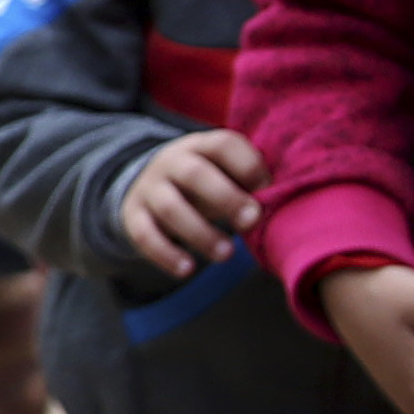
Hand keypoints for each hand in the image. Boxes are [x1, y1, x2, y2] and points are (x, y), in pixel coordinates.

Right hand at [119, 129, 265, 278]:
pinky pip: (145, 235)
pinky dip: (166, 253)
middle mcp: (171, 162)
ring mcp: (149, 189)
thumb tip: (279, 204)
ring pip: (170, 208)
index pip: (223, 145)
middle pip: (194, 174)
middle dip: (225, 197)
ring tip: (227, 254)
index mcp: (201, 146)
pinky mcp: (133, 216)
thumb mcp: (222, 171)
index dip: (248, 165)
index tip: (268, 189)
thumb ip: (247, 182)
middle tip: (252, 221)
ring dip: (200, 232)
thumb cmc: (204, 182)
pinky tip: (188, 269)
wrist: (147, 185)